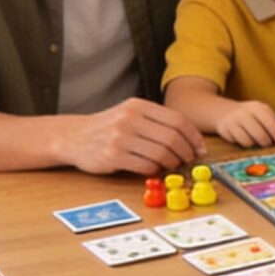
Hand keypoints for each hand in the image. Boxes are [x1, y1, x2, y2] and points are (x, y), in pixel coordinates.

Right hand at [60, 97, 205, 175]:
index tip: (200, 149)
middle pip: (172, 138)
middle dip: (186, 152)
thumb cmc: (109, 127)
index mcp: (138, 105)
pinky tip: (154, 169)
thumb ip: (157, 122)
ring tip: (173, 165)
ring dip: (172, 163)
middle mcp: (129, 118)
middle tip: (189, 160)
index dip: (193, 137)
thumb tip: (191, 140)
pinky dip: (155, 170)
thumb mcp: (131, 114)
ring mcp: (120, 137)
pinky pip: (145, 166)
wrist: (73, 137)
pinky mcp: (113, 156)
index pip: (177, 120)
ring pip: (161, 154)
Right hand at [213, 100, 274, 150]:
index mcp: (257, 107)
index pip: (270, 121)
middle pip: (260, 134)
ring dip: (255, 144)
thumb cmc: (249, 114)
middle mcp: (244, 113)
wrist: (223, 111)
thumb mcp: (262, 113)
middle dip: (267, 142)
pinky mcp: (225, 130)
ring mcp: (233, 122)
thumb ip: (274, 123)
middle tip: (269, 144)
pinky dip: (245, 144)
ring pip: (249, 141)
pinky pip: (239, 143)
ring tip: (256, 139)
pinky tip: (245, 138)